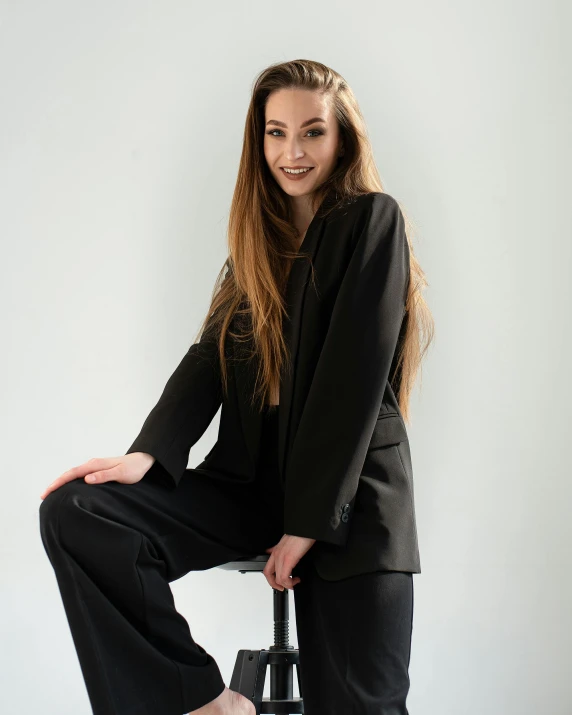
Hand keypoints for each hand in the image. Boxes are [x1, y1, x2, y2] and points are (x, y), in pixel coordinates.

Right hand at [39, 452, 155, 499]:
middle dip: (56, 483)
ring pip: (74, 474)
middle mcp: (93, 464)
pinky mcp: (98, 470)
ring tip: (51, 494)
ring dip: (62, 482)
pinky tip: (69, 489)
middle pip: (69, 473)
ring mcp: (95, 467)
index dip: (58, 483)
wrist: (144, 461)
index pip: (72, 473)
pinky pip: (80, 476)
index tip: (47, 492)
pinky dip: (71, 481)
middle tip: (43, 496)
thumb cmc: (134, 468)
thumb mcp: (121, 474)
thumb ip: (104, 476)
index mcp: (95, 464)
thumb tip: (86, 479)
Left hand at [263, 534, 315, 590]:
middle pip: (269, 576)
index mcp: (275, 552)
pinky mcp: (288, 560)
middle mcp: (276, 555)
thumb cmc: (299, 535)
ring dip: (286, 585)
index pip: (267, 570)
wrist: (305, 529)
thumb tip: (271, 551)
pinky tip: (296, 580)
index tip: (279, 583)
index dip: (271, 580)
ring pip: (278, 579)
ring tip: (294, 582)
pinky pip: (284, 577)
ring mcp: (281, 558)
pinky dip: (289, 583)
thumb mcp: (285, 542)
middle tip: (285, 587)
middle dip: (277, 585)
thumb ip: (277, 548)